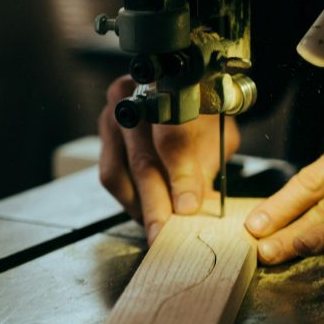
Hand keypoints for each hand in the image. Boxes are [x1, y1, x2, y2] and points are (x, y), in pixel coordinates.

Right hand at [99, 76, 239, 244]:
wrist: (184, 91)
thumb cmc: (205, 113)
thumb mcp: (218, 136)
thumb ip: (206, 167)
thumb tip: (197, 207)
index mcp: (171, 89)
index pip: (173, 137)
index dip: (181, 175)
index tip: (188, 207)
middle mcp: (134, 98)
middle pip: (142, 160)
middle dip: (156, 205)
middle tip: (165, 235)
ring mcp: (114, 116)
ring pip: (118, 173)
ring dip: (139, 207)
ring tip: (158, 227)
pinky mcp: (104, 135)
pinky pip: (110, 175)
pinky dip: (128, 199)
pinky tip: (145, 211)